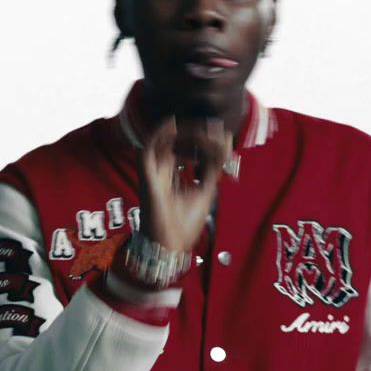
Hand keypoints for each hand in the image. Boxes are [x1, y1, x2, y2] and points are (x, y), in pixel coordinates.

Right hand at [137, 116, 233, 253]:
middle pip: (176, 139)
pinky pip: (147, 148)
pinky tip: (174, 124)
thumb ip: (213, 168)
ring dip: (183, 131)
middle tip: (214, 128)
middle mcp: (160, 168)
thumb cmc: (184, 222)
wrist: (171, 245)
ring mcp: (151, 171)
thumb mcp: (206, 190)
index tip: (222, 135)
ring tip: (203, 128)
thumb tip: (225, 145)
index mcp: (171, 171)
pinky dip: (158, 134)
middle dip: (196, 131)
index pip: (186, 145)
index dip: (203, 137)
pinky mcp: (146, 176)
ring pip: (163, 139)